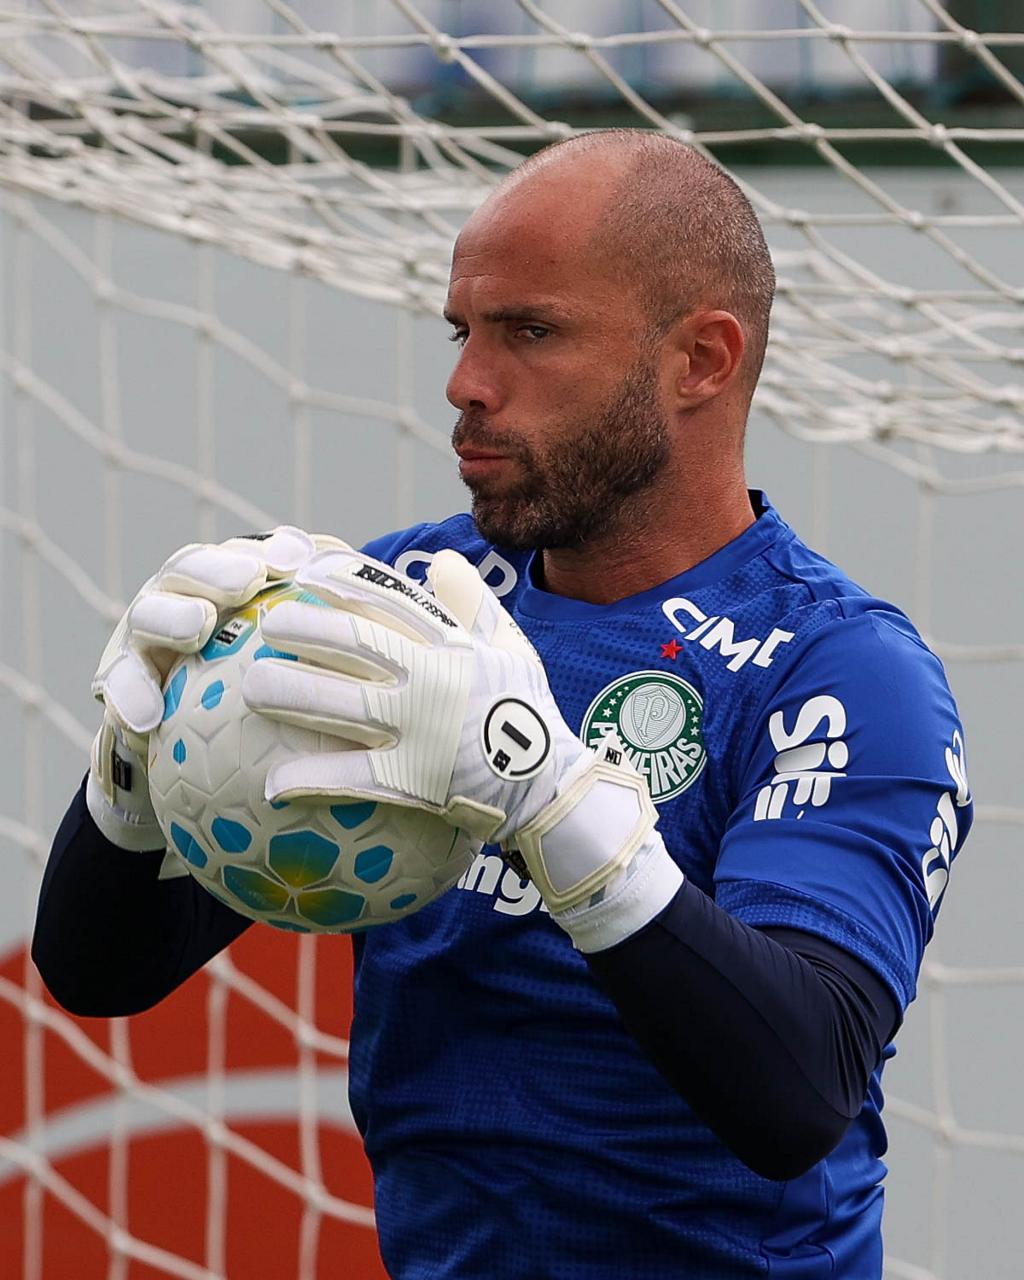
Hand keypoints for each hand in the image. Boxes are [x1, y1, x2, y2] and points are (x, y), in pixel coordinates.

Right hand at [88, 526, 336, 848]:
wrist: (194, 765)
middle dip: (220, 567)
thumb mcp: (304, 675)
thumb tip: (412, 621)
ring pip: (148, 615)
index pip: (250, 558)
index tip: (303, 555)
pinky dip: (129, 698)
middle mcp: (183, 602)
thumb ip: (339, 644)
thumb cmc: (262, 710)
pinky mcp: (120, 683)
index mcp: (228, 591)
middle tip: (248, 580)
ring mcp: (145, 639)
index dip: (274, 551)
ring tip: (196, 625)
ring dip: (169, 616)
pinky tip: (147, 718)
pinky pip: (120, 689)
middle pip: (193, 569)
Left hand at [242, 548, 681, 944]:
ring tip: (249, 687)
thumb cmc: (526, 712)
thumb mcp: (509, 647)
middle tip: (266, 626)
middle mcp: (431, 679)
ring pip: (342, 704)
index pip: (390, 598)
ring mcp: (421, 729)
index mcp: (451, 645)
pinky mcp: (415, 778)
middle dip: (302, 629)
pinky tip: (271, 783)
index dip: (343, 581)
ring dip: (291, 693)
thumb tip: (444, 560)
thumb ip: (475, 603)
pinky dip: (311, 779)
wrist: (547, 785)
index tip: (308, 572)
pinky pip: (353, 778)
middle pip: (352, 644)